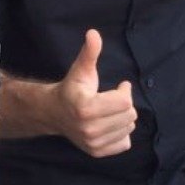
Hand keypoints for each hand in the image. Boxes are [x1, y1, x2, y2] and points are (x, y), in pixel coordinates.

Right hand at [54, 30, 136, 157]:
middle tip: (114, 98)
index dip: (125, 90)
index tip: (120, 86)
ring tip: (111, 110)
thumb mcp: (81, 69)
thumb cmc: (72, 89)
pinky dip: (121, 132)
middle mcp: (89, 128)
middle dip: (125, 104)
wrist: (54, 113)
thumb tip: (93, 33)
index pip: (125, 102)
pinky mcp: (96, 151)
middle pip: (129, 115)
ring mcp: (93, 142)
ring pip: (129, 128)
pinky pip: (125, 143)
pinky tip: (110, 124)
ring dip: (124, 118)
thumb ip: (89, 52)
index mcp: (86, 108)